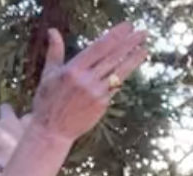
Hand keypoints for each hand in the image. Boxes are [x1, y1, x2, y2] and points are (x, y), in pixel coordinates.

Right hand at [29, 23, 147, 141]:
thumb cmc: (47, 102)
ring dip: (133, 59)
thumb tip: (52, 31)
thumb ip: (54, 51)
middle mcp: (85, 80)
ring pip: (118, 72)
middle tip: (143, 33)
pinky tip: (132, 67)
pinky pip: (115, 86)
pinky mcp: (101, 105)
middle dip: (129, 44)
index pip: (99, 48)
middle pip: (112, 58)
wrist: (51, 131)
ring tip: (145, 49)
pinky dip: (124, 75)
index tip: (127, 27)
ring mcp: (95, 93)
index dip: (115, 36)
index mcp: (72, 70)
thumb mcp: (48, 75)